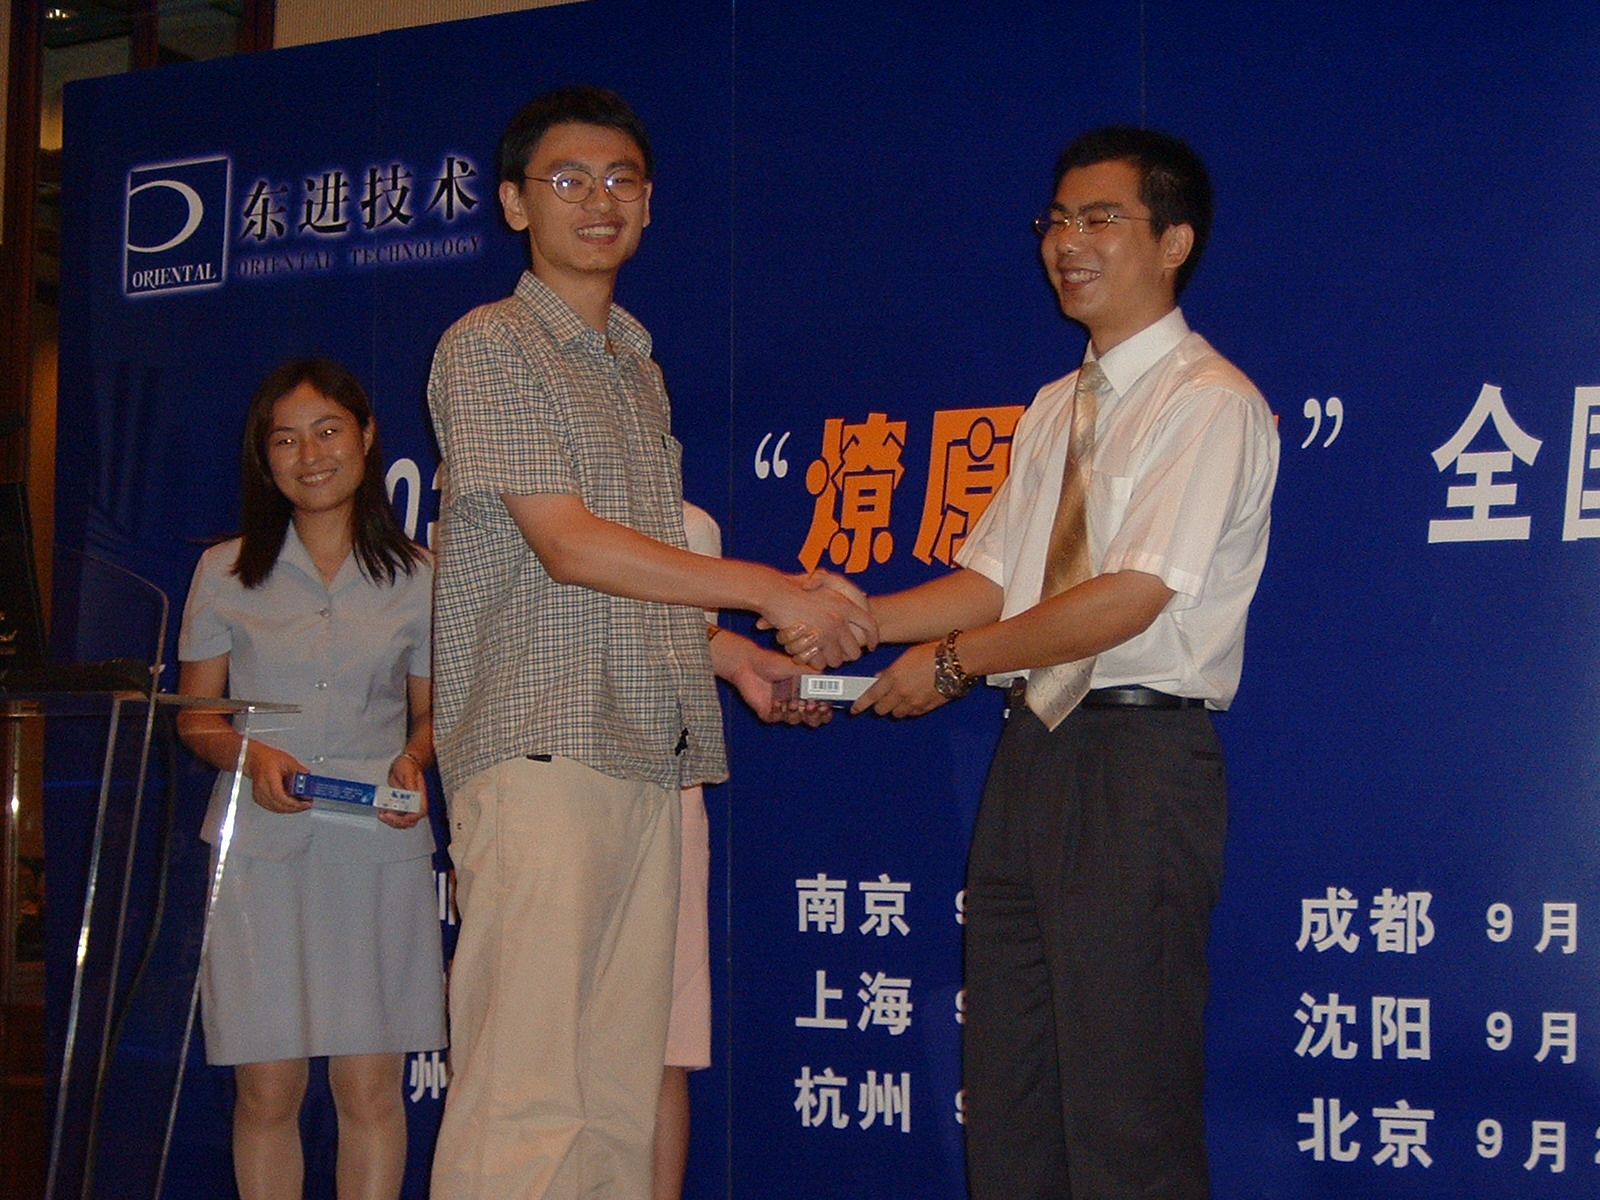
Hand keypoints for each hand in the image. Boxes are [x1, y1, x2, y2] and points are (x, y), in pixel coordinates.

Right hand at [243, 740, 311, 813]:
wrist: (255, 759)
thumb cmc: (268, 758)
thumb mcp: (287, 760)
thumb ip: (298, 769)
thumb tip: (308, 776)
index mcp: (269, 777)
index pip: (279, 795)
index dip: (293, 802)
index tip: (304, 803)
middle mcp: (262, 787)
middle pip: (278, 804)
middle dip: (294, 807)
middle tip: (306, 805)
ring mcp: (259, 794)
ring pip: (275, 808)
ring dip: (290, 809)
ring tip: (301, 805)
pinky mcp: (259, 799)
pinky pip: (272, 808)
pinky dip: (283, 808)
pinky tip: (291, 806)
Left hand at [383, 752, 429, 829]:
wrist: (404, 762)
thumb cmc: (408, 765)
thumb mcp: (408, 773)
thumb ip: (409, 785)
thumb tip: (411, 796)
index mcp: (420, 796)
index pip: (419, 812)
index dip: (410, 817)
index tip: (398, 814)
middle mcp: (415, 803)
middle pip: (410, 821)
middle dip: (397, 821)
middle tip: (384, 814)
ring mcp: (407, 805)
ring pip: (402, 821)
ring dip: (391, 821)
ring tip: (381, 813)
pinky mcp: (400, 805)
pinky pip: (396, 816)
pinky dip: (388, 817)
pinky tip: (381, 811)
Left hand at [714, 630, 832, 725]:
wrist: (749, 664)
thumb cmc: (773, 663)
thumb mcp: (798, 667)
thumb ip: (815, 676)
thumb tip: (832, 682)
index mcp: (805, 693)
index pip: (821, 709)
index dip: (825, 711)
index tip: (824, 706)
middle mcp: (795, 702)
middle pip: (812, 720)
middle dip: (813, 715)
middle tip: (810, 706)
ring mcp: (782, 709)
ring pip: (795, 721)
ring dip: (796, 713)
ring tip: (792, 702)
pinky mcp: (768, 713)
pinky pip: (777, 719)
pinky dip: (779, 712)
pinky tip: (777, 702)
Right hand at [768, 571, 876, 666]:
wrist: (774, 592)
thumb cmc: (795, 586)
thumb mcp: (824, 580)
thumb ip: (843, 590)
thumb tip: (862, 593)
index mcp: (845, 604)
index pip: (870, 626)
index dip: (873, 637)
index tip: (871, 645)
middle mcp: (839, 620)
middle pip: (855, 650)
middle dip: (848, 655)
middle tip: (841, 655)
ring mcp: (826, 634)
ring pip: (837, 660)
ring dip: (830, 660)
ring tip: (822, 654)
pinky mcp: (811, 645)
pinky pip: (820, 663)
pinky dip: (815, 662)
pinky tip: (810, 656)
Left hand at [852, 641, 947, 717]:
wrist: (955, 662)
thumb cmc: (931, 654)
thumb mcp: (905, 658)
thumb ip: (890, 671)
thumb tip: (879, 678)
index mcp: (893, 677)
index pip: (870, 696)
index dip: (860, 704)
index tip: (854, 710)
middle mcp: (901, 692)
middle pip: (881, 709)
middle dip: (879, 705)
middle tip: (882, 699)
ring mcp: (914, 702)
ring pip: (896, 714)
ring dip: (895, 708)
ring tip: (901, 698)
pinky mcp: (926, 708)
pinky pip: (911, 714)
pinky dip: (909, 710)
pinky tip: (914, 699)